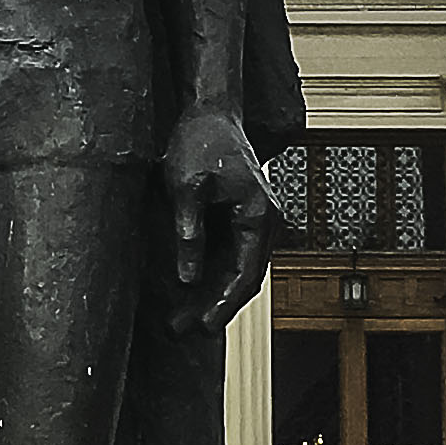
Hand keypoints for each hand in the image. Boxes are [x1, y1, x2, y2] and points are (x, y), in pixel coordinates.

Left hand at [163, 109, 276, 331]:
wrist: (211, 112)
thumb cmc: (199, 142)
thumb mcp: (185, 187)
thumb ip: (189, 232)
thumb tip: (189, 277)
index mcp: (257, 215)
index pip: (245, 273)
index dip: (224, 304)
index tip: (204, 326)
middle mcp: (265, 221)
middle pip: (244, 278)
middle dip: (215, 308)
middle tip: (184, 331)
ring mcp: (256, 221)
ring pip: (238, 271)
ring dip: (212, 296)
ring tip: (180, 320)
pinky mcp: (242, 219)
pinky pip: (231, 257)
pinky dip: (212, 276)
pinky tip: (188, 293)